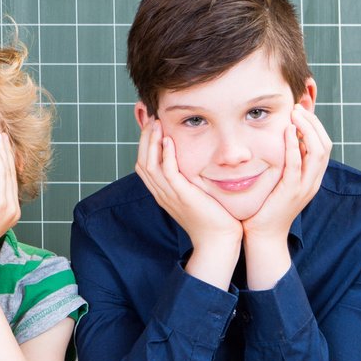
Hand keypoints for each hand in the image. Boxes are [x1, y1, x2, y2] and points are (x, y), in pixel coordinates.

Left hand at [0, 133, 20, 263]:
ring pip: (7, 172)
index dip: (2, 162)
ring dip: (2, 152)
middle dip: (5, 153)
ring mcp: (8, 206)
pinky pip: (0, 176)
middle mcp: (11, 208)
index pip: (5, 180)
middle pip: (10, 173)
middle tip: (0, 135)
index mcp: (5, 211)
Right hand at [136, 119, 241, 250]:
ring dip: (151, 142)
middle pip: (142, 161)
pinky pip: (168, 172)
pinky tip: (169, 140)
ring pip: (150, 164)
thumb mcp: (196, 197)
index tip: (152, 126)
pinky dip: (166, 155)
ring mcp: (170, 195)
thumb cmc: (214, 220)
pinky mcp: (182, 196)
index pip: (145, 165)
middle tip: (150, 118)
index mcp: (163, 193)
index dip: (145, 145)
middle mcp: (161, 193)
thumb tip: (195, 165)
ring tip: (156, 123)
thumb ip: (190, 181)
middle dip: (144, 138)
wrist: (219, 241)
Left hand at [243, 105, 331, 241]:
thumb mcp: (278, 180)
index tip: (300, 109)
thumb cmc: (265, 207)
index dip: (315, 125)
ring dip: (308, 129)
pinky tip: (287, 131)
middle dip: (314, 122)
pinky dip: (294, 145)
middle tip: (298, 106)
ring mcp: (305, 187)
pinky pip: (297, 164)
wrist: (262, 236)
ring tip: (295, 113)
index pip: (323, 145)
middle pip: (325, 145)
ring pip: (317, 152)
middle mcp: (313, 181)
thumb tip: (279, 140)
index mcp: (312, 177)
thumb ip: (283, 163)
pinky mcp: (291, 192)